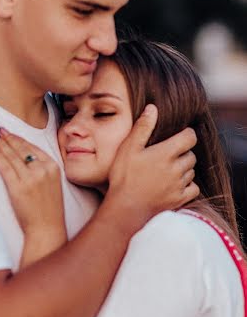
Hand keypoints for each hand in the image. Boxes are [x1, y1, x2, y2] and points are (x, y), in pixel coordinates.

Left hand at [0, 129, 65, 238]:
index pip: (32, 147)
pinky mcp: (18, 188)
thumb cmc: (49, 208)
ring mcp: (30, 179)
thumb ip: (43, 168)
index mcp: (53, 166)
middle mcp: (42, 170)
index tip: (10, 133)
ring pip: (12, 156)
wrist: (47, 228)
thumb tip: (26, 155)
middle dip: (8, 138)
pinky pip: (5, 168)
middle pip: (21, 149)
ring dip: (1, 145)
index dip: (19, 139)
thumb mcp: (53, 182)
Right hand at [106, 105, 198, 223]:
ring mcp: (179, 185)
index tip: (179, 135)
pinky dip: (188, 185)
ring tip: (169, 169)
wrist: (125, 208)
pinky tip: (177, 184)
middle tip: (169, 154)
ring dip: (184, 168)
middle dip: (184, 152)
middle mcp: (176, 168)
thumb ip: (142, 128)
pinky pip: (193, 189)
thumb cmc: (123, 177)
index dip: (187, 134)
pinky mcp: (179, 199)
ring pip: (191, 171)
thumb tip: (153, 108)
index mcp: (166, 153)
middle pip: (191, 155)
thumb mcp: (128, 148)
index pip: (189, 137)